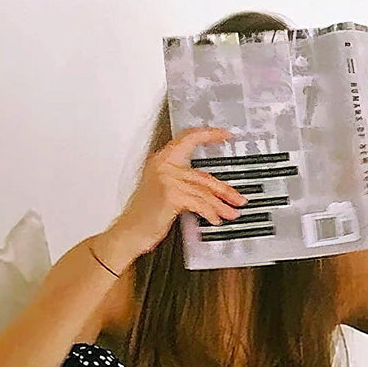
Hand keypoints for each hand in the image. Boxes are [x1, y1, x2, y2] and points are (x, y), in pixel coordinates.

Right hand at [108, 127, 246, 256]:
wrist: (129, 232)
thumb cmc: (143, 215)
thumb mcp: (162, 191)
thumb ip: (182, 183)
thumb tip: (211, 189)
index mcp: (160, 160)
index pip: (187, 139)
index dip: (208, 134)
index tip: (224, 134)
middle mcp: (163, 166)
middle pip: (203, 175)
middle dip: (224, 190)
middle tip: (238, 198)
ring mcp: (167, 179)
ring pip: (204, 191)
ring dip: (221, 205)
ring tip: (231, 213)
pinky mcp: (171, 195)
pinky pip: (199, 203)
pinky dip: (210, 212)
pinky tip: (215, 219)